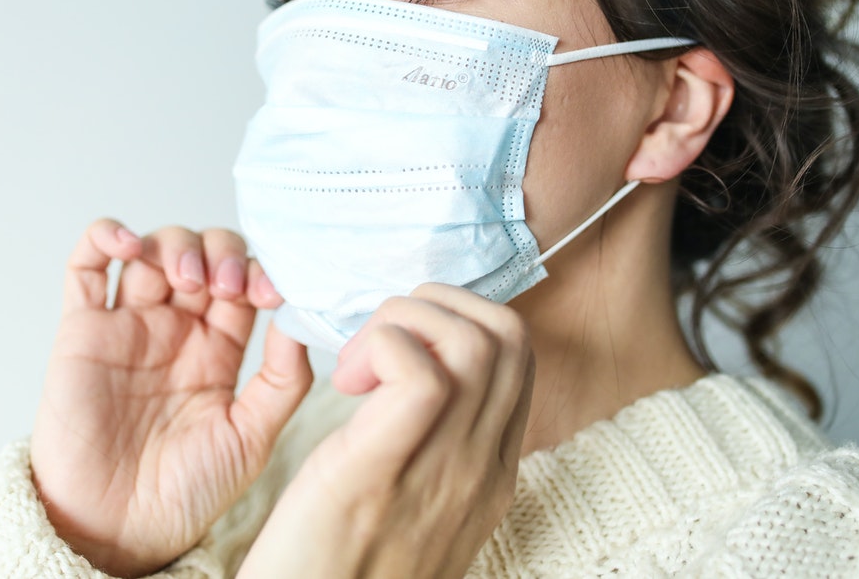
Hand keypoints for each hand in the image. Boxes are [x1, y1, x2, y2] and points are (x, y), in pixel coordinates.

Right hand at [30, 220, 311, 577]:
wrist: (119, 529)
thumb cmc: (186, 491)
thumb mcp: (253, 437)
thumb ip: (283, 380)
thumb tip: (299, 319)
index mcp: (220, 348)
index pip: (244, 281)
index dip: (258, 272)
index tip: (268, 292)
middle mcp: (176, 329)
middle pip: (203, 252)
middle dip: (220, 253)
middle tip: (224, 284)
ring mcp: (129, 324)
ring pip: (153, 249)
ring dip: (174, 243)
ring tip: (187, 278)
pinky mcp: (82, 330)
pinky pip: (86, 266)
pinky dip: (105, 236)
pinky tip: (129, 245)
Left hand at [237, 284, 534, 578]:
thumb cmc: (339, 568)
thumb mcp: (414, 508)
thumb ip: (435, 450)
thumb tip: (417, 378)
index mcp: (491, 475)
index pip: (518, 359)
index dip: (460, 321)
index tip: (403, 342)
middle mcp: (481, 470)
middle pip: (508, 335)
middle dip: (438, 305)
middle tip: (379, 340)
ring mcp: (443, 473)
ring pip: (475, 341)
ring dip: (407, 320)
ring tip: (360, 360)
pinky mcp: (381, 471)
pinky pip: (419, 374)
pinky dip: (384, 346)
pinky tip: (347, 379)